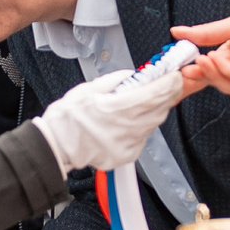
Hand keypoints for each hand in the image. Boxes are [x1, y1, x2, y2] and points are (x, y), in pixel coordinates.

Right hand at [35, 62, 188, 172]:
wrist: (55, 146)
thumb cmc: (67, 118)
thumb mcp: (89, 88)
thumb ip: (116, 80)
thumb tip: (135, 75)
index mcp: (117, 108)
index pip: (156, 93)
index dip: (170, 82)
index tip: (174, 75)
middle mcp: (126, 128)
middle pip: (160, 108)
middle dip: (165, 95)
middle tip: (164, 84)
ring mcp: (128, 144)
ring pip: (154, 123)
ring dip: (154, 110)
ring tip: (141, 102)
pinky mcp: (127, 155)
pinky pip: (143, 137)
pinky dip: (141, 127)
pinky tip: (128, 122)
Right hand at [173, 1, 229, 98]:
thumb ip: (204, 34)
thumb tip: (176, 32)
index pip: (207, 71)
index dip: (192, 72)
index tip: (176, 68)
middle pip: (213, 82)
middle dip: (198, 76)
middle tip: (184, 68)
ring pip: (225, 85)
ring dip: (211, 72)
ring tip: (202, 58)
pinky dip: (228, 71)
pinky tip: (221, 58)